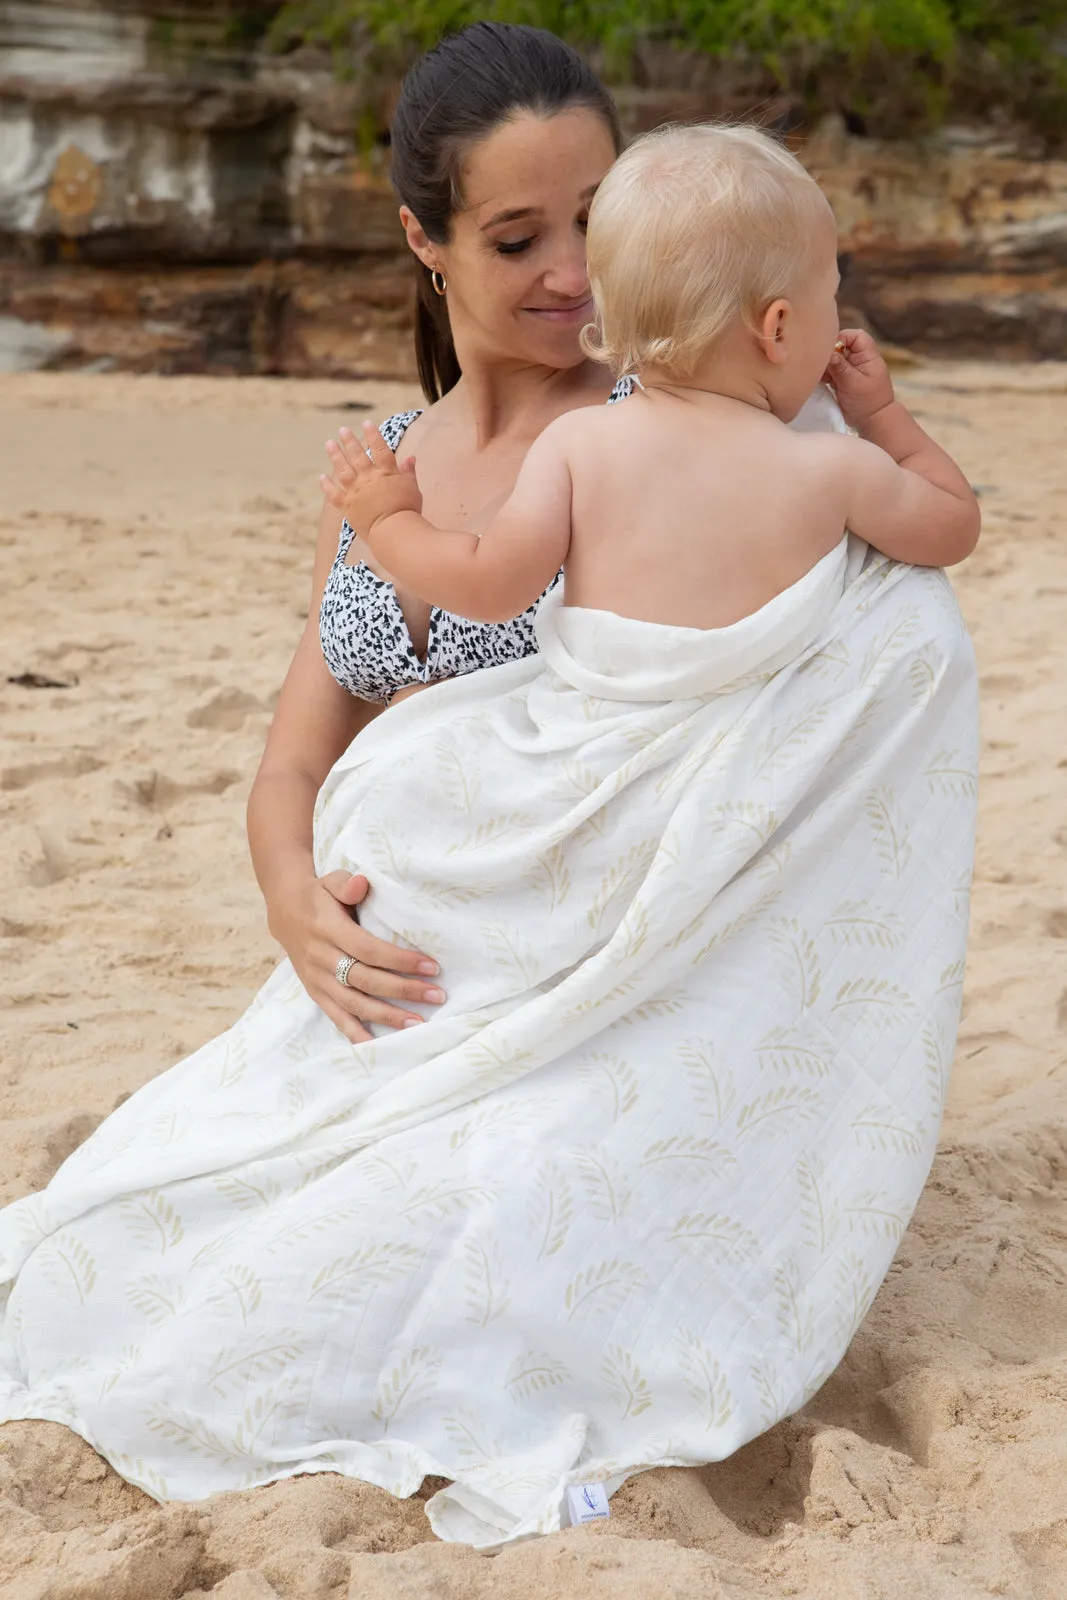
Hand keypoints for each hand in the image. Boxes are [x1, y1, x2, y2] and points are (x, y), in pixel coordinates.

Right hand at [268, 868, 445, 1042]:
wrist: (285, 913)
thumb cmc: (319, 896)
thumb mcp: (330, 880)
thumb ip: (346, 884)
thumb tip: (361, 884)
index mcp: (328, 929)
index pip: (368, 949)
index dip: (400, 960)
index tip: (431, 966)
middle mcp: (321, 957)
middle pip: (366, 980)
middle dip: (403, 990)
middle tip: (437, 996)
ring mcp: (317, 979)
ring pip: (353, 1003)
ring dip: (386, 1016)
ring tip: (417, 1024)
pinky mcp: (315, 992)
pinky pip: (336, 1016)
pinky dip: (354, 1033)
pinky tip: (376, 1047)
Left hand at [320, 423, 421, 535]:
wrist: (394, 531)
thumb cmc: (408, 510)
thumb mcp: (413, 488)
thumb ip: (409, 472)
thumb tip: (410, 457)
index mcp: (386, 472)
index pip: (379, 448)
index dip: (373, 434)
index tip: (366, 423)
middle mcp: (368, 478)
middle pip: (357, 455)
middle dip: (349, 441)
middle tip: (342, 430)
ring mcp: (355, 492)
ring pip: (342, 470)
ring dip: (335, 456)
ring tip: (329, 443)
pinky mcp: (347, 507)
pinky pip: (334, 494)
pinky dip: (326, 485)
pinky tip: (322, 477)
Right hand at [821, 329, 894, 432]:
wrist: (873, 422)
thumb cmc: (868, 402)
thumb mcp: (853, 383)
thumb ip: (839, 367)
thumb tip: (827, 353)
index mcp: (868, 356)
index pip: (855, 336)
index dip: (842, 339)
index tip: (830, 352)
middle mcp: (859, 360)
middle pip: (841, 347)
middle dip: (830, 355)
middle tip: (823, 367)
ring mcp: (850, 370)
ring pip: (834, 360)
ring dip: (826, 367)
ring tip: (823, 377)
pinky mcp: (842, 380)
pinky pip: (831, 371)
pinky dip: (824, 375)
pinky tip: (822, 382)